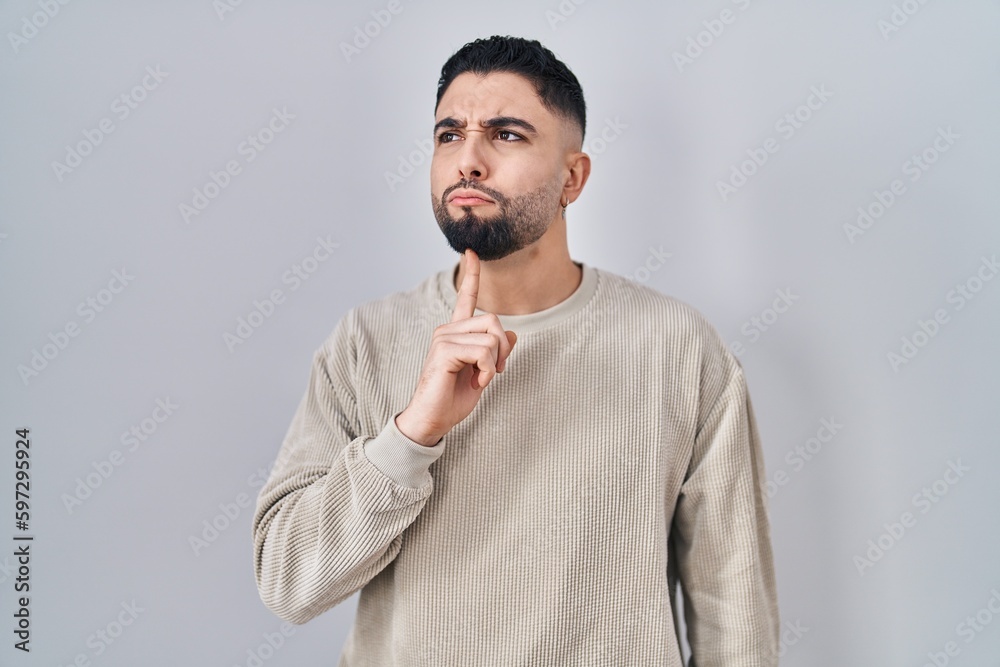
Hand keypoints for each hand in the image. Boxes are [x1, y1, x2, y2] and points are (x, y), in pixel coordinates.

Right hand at [395, 249, 516, 445]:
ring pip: (491, 336)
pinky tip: (476, 381)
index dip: (471, 275)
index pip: (465, 298)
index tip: (471, 252)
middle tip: (496, 371)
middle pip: (493, 320)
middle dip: (503, 348)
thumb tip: (513, 335)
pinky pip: (483, 350)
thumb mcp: (484, 373)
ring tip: (481, 378)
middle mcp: (448, 330)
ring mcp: (444, 338)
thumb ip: (496, 353)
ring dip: (495, 363)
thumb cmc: (453, 399)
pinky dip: (488, 369)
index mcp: (456, 333)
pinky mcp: (444, 350)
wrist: (433, 420)